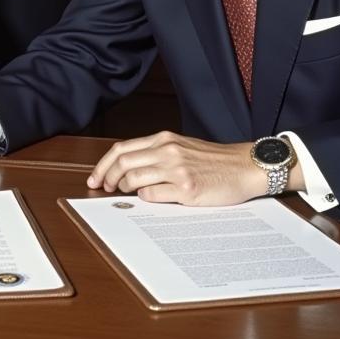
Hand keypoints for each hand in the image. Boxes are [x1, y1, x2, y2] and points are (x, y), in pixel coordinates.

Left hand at [86, 132, 267, 206]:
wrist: (244, 166)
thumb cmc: (213, 160)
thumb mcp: (181, 147)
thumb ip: (156, 154)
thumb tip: (128, 169)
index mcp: (164, 139)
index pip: (122, 149)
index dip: (103, 165)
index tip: (95, 178)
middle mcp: (167, 151)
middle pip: (122, 163)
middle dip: (106, 178)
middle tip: (103, 189)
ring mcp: (177, 170)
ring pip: (134, 180)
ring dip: (123, 189)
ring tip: (125, 194)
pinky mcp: (187, 189)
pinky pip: (154, 196)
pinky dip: (145, 199)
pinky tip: (148, 199)